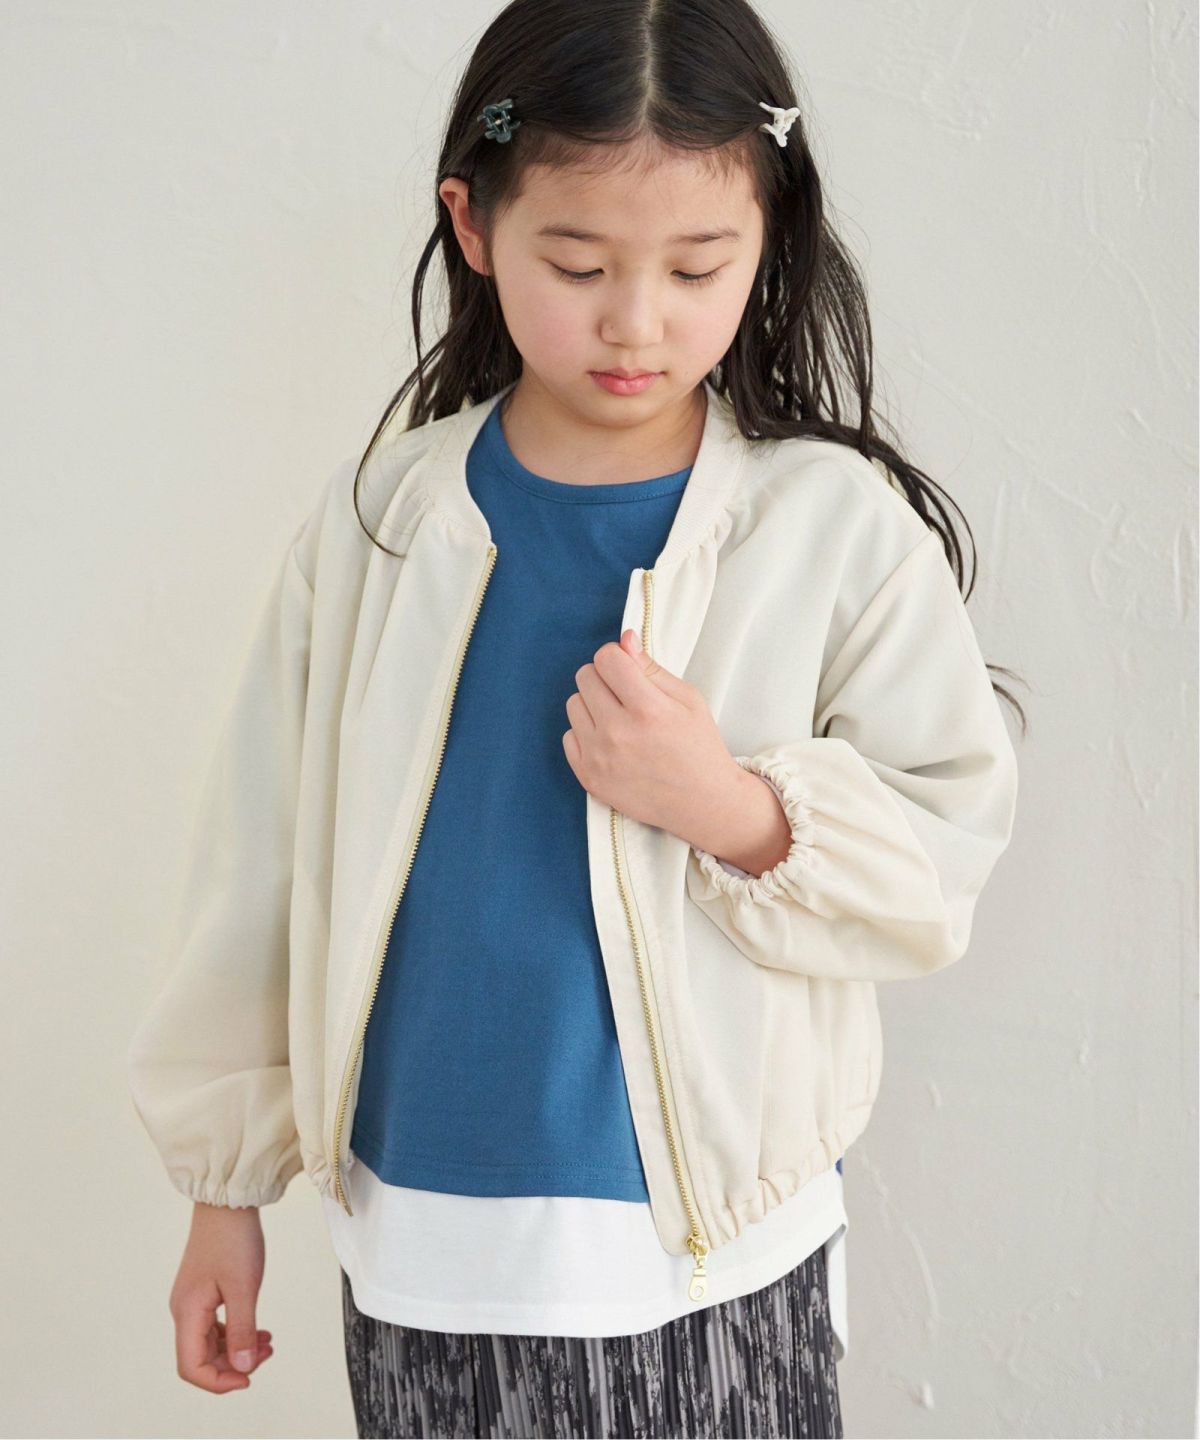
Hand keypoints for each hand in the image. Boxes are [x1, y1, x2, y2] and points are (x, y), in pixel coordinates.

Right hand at [169, 1203, 274, 1392]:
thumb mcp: (243, 1287)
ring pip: (209, 1342)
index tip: (248, 1378)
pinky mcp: (203, 1291)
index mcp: (187, 1312)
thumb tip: (243, 1367)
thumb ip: (242, 1330)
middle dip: (233, 1363)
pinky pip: (215, 1325)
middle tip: (267, 1353)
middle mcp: (184, 1310)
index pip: (192, 1367)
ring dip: (237, 1348)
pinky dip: (236, 1332)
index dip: (218, 1381)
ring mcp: (192, 1301)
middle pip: (201, 1357)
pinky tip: (258, 1330)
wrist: (227, 1202)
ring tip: (268, 1343)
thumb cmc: (233, 1238)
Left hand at [562, 627, 742, 846]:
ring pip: (573, 703)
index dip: (618, 657)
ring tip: (619, 720)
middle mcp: (619, 733)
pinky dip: (586, 734)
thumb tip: (624, 640)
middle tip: (626, 695)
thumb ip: (651, 668)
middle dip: (604, 678)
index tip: (628, 669)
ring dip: (593, 705)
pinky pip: (569, 736)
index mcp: (648, 709)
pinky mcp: (588, 777)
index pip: (606, 658)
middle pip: (585, 676)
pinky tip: (611, 742)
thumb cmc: (699, 748)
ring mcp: (600, 757)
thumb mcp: (688, 699)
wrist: (702, 802)